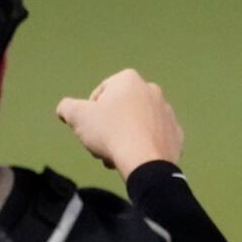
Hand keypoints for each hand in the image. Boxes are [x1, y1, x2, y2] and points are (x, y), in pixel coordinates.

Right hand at [56, 68, 183, 180]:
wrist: (145, 162)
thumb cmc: (110, 133)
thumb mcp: (78, 117)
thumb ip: (67, 107)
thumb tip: (64, 108)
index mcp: (129, 80)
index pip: (101, 93)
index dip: (91, 112)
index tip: (91, 128)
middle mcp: (152, 90)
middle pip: (121, 109)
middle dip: (110, 126)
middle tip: (103, 144)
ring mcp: (167, 112)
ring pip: (138, 124)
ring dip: (126, 137)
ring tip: (117, 155)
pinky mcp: (176, 134)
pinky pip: (154, 139)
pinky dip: (145, 147)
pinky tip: (136, 159)